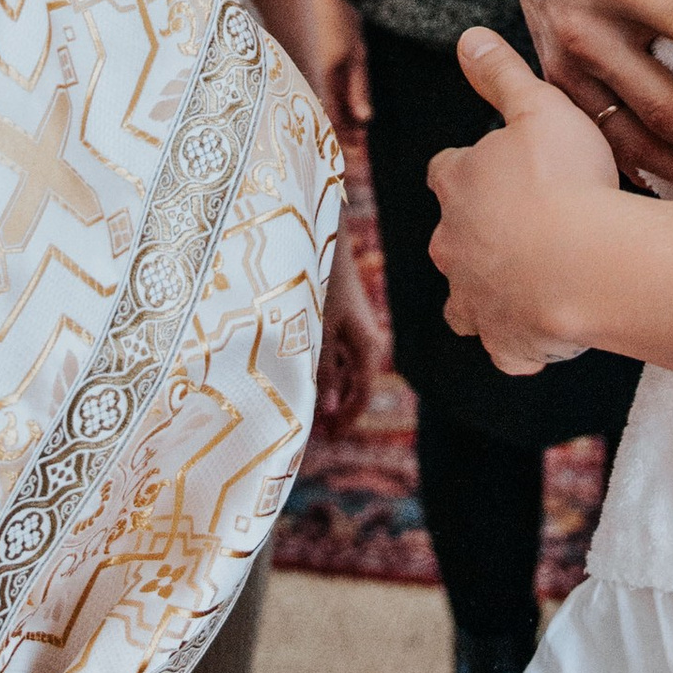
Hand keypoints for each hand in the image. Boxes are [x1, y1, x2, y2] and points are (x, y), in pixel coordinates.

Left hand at [314, 230, 380, 432]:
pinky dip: (323, 368)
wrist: (320, 234)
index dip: (347, 418)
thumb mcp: (318, 330)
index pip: (362, 393)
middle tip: (313, 429)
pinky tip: (304, 375)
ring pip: (344, 369)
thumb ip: (322, 369)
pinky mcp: (340, 317)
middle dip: (336, 407)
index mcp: (368, 344)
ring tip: (304, 405)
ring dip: (328, 388)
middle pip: (355, 384)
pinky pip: (336, 353)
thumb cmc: (319, 281)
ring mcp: (353, 327)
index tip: (329, 438)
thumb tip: (326, 408)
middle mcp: (365, 338)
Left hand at [427, 30, 614, 374]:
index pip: (448, 171)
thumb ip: (501, 73)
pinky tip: (545, 334)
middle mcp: (452, 245)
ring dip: (488, 291)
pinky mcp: (505, 343)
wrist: (588, 263)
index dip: (473, 169)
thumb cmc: (565, 179)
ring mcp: (475, 299)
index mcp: (456, 185)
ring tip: (526, 281)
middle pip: (452, 236)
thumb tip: (468, 37)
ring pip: (466, 299)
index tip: (504, 169)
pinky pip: (506, 349)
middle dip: (479, 232)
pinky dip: (519, 343)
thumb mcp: (539, 107)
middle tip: (528, 224)